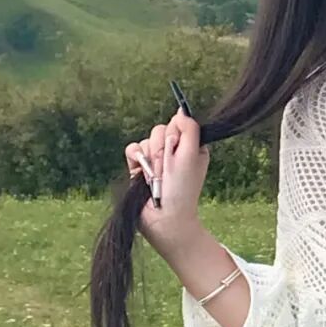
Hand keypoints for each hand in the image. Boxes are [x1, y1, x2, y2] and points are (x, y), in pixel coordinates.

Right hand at [124, 109, 208, 247]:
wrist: (163, 217)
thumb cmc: (182, 188)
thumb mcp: (193, 154)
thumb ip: (189, 129)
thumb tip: (181, 110)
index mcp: (190, 147)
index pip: (178, 124)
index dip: (176, 134)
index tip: (178, 149)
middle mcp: (173, 152)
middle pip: (160, 130)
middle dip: (162, 148)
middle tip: (167, 168)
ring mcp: (155, 160)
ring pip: (147, 140)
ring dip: (151, 157)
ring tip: (156, 177)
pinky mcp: (138, 168)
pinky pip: (132, 150)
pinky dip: (136, 158)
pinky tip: (142, 172)